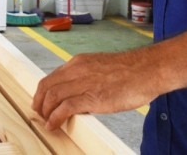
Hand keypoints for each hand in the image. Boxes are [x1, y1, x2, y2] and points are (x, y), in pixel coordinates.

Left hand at [32, 51, 159, 129]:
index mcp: (79, 62)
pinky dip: (55, 118)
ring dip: (45, 112)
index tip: (42, 101)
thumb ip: (87, 76)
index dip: (43, 92)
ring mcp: (83, 83)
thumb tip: (79, 91)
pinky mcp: (91, 97)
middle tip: (39, 113)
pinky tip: (53, 125)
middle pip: (47, 86)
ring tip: (46, 121)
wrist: (147, 70)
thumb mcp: (101, 67)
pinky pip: (64, 108)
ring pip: (52, 96)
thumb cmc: (131, 70)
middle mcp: (77, 70)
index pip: (52, 77)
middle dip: (39, 102)